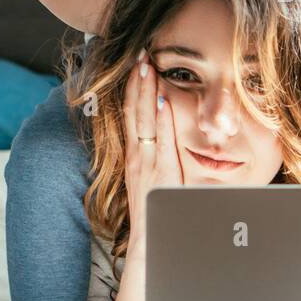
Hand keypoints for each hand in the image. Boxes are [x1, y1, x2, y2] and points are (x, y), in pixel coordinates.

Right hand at [122, 48, 184, 248]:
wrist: (149, 247)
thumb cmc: (157, 215)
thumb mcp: (155, 180)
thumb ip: (160, 158)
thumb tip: (169, 132)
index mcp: (135, 156)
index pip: (131, 114)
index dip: (134, 87)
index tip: (139, 64)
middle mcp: (136, 157)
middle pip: (133, 111)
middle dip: (136, 81)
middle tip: (140, 52)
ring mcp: (145, 166)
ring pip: (143, 122)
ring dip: (145, 92)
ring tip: (146, 66)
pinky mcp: (157, 176)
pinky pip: (160, 144)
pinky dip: (161, 122)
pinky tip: (163, 103)